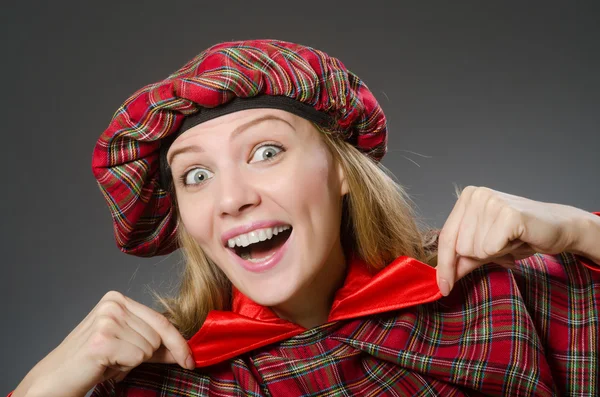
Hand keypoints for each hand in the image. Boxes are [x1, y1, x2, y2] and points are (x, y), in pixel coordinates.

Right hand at [13, 291, 193, 396]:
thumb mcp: (128, 347)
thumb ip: (156, 346)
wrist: (57, 378)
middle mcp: (113, 303)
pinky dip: (125, 367)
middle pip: (158, 335)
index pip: (161, 320)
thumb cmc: (93, 362)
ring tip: (109, 361)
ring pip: (149, 348)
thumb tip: (186, 351)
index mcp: (118, 299)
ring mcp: (107, 319)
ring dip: (132, 362)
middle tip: (118, 359)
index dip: (178, 343)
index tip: (190, 361)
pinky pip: (138, 357)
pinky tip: (105, 365)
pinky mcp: (103, 338)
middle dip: (145, 355)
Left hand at [436, 186, 583, 295]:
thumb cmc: (520, 236)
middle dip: (483, 255)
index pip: (446, 237)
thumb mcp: (486, 248)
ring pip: (475, 249)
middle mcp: (476, 195)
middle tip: (503, 243)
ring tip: (511, 240)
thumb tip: (442, 279)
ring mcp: (491, 201)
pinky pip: (490, 249)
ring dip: (496, 252)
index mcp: (467, 197)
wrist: (560, 228)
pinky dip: (506, 251)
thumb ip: (463, 261)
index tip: (444, 288)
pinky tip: (518, 239)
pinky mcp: (507, 214)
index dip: (444, 265)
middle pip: (460, 247)